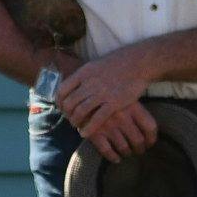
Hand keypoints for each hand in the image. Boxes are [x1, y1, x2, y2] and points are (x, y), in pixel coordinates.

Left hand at [58, 43, 159, 158]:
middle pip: (69, 103)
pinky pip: (96, 119)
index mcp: (83, 73)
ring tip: (76, 125)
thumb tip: (73, 86)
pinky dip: (88, 128)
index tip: (62, 108)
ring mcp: (101, 93)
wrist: (137, 63)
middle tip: (69, 118)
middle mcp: (90, 83)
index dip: (59, 102)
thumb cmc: (117, 63)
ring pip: (80, 111)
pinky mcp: (114, 103)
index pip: (62, 90)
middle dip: (67, 114)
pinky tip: (84, 133)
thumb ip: (84, 76)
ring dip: (75, 121)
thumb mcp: (95, 65)